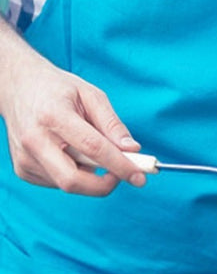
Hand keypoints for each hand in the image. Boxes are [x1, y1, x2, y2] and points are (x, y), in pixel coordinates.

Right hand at [0, 44, 146, 194]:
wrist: (18, 88)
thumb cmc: (58, 89)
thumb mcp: (91, 95)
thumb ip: (112, 124)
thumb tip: (132, 150)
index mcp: (53, 117)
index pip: (92, 148)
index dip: (120, 165)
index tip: (140, 176)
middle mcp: (34, 141)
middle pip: (73, 180)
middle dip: (105, 185)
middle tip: (126, 174)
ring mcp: (25, 159)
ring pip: (68, 183)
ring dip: (92, 175)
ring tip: (93, 150)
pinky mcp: (22, 170)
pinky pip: (58, 182)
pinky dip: (76, 173)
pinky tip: (73, 153)